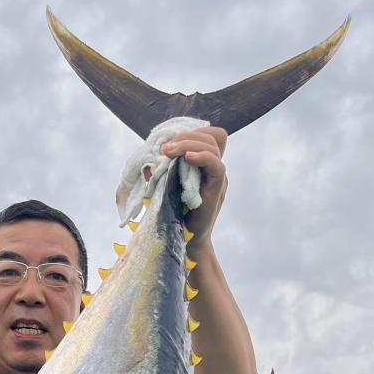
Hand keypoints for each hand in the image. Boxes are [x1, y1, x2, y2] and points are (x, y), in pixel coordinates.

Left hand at [161, 125, 227, 246]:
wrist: (185, 240)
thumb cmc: (174, 215)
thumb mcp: (168, 184)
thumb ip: (168, 168)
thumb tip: (155, 152)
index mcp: (205, 166)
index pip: (208, 135)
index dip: (191, 132)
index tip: (170, 142)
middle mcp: (214, 169)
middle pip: (209, 137)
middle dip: (185, 137)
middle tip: (165, 148)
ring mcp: (218, 178)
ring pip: (212, 147)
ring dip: (187, 144)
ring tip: (168, 152)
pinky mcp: (218, 188)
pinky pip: (216, 165)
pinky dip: (201, 157)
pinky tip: (186, 158)